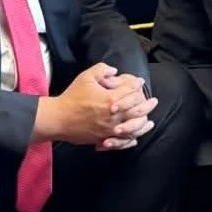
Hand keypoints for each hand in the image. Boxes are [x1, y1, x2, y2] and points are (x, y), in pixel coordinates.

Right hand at [33, 63, 153, 148]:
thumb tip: (114, 70)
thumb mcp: (85, 77)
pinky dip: (131, 138)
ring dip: (143, 123)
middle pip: (137, 110)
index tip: (140, 82)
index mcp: (110, 100)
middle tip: (153, 101)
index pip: (131, 91)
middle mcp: (113, 116)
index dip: (137, 85)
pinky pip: (122, 141)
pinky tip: (136, 136)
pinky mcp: (104, 138)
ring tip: (150, 121)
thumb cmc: (71, 97)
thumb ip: (102, 70)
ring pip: (133, 128)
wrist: (58, 119)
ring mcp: (110, 129)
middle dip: (147, 105)